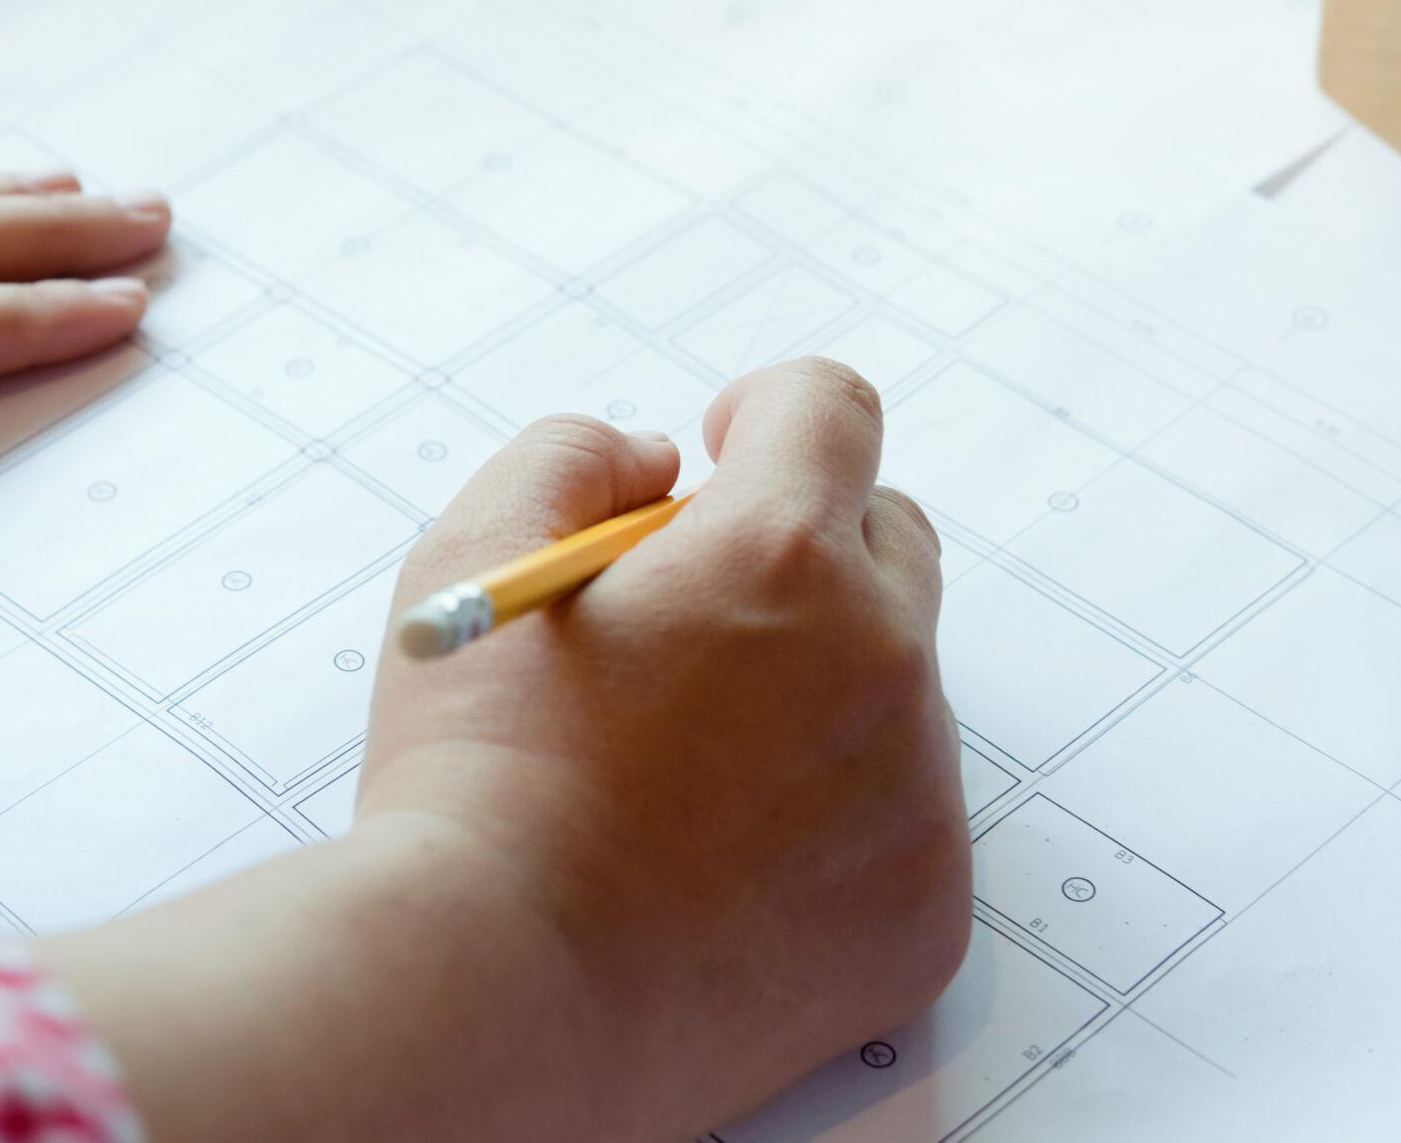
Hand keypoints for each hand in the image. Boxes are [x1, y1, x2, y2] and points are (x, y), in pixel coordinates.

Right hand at [39, 360, 968, 1142]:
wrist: (502, 991)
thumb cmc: (474, 780)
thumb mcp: (473, 559)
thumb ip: (573, 459)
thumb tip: (654, 464)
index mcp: (778, 553)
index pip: (834, 409)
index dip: (770, 414)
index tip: (727, 451)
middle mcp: (879, 657)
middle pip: (887, 541)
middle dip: (802, 550)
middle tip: (694, 622)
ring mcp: (917, 790)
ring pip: (895, 686)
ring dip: (814, 688)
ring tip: (684, 767)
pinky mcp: (928, 905)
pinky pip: (902, 817)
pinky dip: (831, 817)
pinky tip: (722, 858)